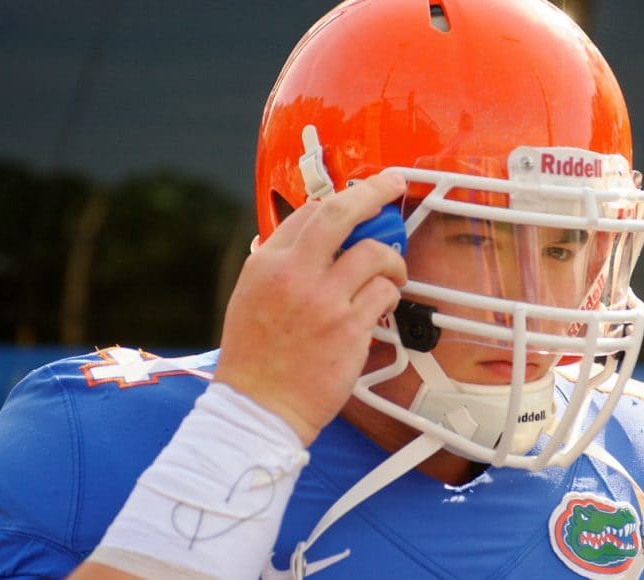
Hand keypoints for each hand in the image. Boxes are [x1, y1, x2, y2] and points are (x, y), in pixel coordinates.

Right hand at [213, 173, 407, 444]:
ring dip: (392, 258)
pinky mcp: (350, 328)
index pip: (308, 212)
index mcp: (267, 264)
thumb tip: (298, 236)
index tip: (358, 194)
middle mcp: (294, 275)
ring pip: (374, 253)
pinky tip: (386, 303)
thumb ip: (275, 265)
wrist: (259, 407)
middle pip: (340, 213)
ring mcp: (324, 300)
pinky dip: (390, 294)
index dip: (340, 199)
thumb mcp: (249, 297)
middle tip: (392, 185)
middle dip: (373, 191)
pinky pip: (384, 293)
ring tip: (394, 271)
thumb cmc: (255, 359)